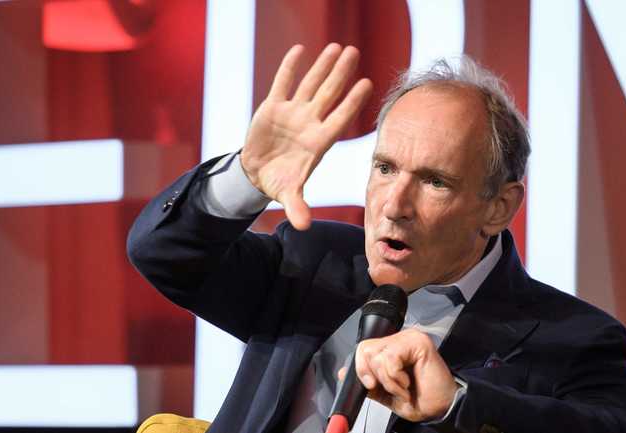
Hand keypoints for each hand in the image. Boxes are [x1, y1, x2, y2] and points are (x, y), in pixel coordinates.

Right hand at [240, 43, 372, 229]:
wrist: (258, 174)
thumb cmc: (280, 182)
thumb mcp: (288, 194)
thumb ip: (297, 207)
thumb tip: (304, 227)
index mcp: (318, 142)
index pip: (339, 118)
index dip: (352, 102)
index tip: (367, 84)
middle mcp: (309, 123)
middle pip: (329, 94)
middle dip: (341, 74)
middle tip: (355, 52)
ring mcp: (293, 113)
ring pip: (310, 85)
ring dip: (322, 66)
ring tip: (337, 47)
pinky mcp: (273, 107)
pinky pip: (283, 84)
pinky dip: (289, 68)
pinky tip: (300, 50)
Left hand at [340, 328, 457, 421]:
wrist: (441, 409)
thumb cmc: (420, 400)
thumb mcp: (386, 393)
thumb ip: (368, 382)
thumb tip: (344, 373)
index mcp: (391, 348)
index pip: (363, 348)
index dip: (361, 368)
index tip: (370, 385)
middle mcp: (399, 339)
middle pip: (365, 349)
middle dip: (374, 375)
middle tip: (392, 387)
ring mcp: (408, 338)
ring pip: (377, 355)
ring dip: (388, 380)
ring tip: (404, 387)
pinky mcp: (417, 342)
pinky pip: (390, 358)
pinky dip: (395, 378)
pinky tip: (408, 383)